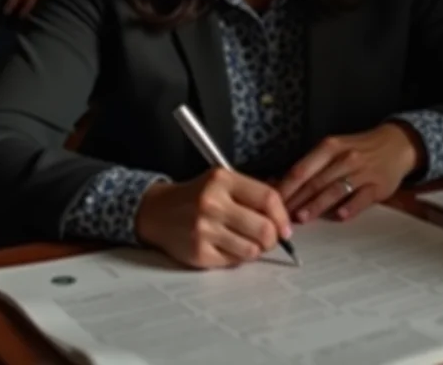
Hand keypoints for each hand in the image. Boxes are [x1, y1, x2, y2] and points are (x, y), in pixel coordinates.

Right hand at [135, 168, 292, 269]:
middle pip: (264, 228)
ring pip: (252, 250)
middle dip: (273, 238)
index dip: (283, 216)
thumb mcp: (222, 181)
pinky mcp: (198, 253)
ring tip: (246, 241)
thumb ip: (252, 193)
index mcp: (222, 180)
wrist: (157, 211)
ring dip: (255, 249)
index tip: (285, 226)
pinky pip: (233, 262)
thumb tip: (284, 217)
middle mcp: (212, 203)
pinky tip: (227, 246)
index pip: (268, 198)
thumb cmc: (196, 196)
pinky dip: (236, 257)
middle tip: (269, 238)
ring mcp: (204, 229)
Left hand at [277, 123, 422, 223]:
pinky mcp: (378, 185)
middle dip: (297, 200)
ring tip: (302, 218)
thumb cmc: (358, 148)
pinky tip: (339, 216)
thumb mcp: (335, 148)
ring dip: (316, 205)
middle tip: (282, 216)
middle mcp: (344, 157)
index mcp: (330, 147)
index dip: (286, 187)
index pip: (302, 169)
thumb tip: (283, 184)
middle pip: (315, 181)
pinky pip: (361, 198)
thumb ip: (313, 165)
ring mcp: (362, 171)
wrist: (395, 144)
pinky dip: (350, 207)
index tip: (273, 202)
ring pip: (335, 190)